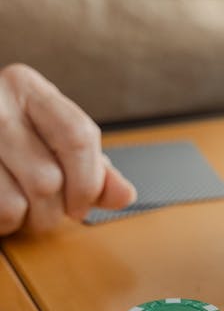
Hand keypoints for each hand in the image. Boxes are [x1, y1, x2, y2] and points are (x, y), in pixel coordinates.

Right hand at [0, 64, 136, 236]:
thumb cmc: (10, 142)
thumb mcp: (52, 141)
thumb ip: (93, 169)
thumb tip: (125, 195)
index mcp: (26, 87)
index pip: (78, 136)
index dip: (88, 182)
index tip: (82, 203)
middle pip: (49, 177)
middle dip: (58, 210)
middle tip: (51, 211)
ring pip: (24, 199)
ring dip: (33, 219)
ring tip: (26, 209)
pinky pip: (2, 211)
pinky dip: (8, 223)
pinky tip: (4, 206)